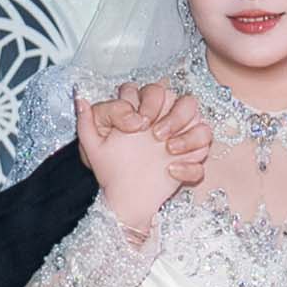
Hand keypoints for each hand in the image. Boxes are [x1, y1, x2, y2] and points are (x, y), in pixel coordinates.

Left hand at [79, 82, 208, 230]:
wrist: (126, 197)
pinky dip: (192, 160)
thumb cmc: (110, 168)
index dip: (146, 102)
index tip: (136, 124)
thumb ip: (86, 122)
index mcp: (141, 109)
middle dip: (170, 115)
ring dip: (186, 130)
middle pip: (180, 98)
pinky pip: (205, 144)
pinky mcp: (193, 153)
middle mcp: (164, 116)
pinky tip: (172, 170)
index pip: (151, 90)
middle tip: (154, 134)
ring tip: (168, 148)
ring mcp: (181, 132)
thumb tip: (80, 99)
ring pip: (196, 113)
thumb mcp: (93, 147)